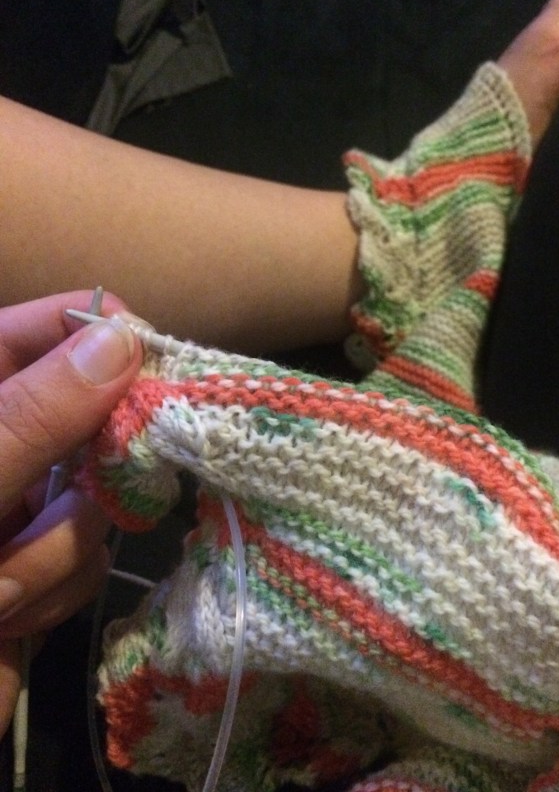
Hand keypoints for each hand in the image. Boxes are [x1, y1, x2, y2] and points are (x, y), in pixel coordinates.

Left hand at [0, 290, 142, 734]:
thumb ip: (33, 416)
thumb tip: (122, 339)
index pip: (33, 331)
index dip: (96, 333)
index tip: (150, 359)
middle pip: (85, 415)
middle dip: (84, 467)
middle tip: (92, 484)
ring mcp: (17, 509)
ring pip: (93, 496)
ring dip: (51, 553)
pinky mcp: (39, 568)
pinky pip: (89, 560)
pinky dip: (52, 593)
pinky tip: (2, 621)